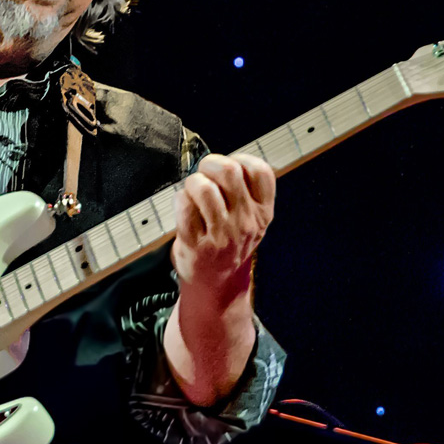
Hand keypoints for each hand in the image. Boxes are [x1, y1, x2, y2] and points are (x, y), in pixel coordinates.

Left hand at [171, 153, 275, 300]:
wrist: (216, 283)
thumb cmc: (229, 243)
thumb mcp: (251, 220)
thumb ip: (245, 192)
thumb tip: (220, 160)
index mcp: (263, 213)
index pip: (260, 171)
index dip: (241, 159)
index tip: (231, 167)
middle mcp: (246, 223)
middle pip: (229, 171)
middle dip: (210, 164)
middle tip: (204, 174)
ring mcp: (221, 235)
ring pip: (203, 187)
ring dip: (192, 183)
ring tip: (192, 193)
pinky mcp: (196, 243)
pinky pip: (183, 206)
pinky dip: (180, 200)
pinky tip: (184, 207)